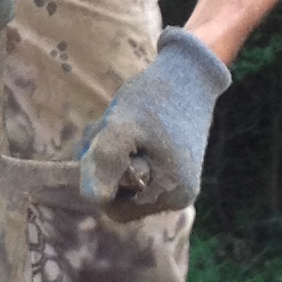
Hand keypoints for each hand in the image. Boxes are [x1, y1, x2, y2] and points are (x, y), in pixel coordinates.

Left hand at [77, 29, 230, 217]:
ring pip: (126, 182)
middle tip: (106, 128)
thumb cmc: (155, 97)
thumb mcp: (122, 126)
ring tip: (117, 122)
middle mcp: (179, 195)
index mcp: (172, 193)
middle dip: (105, 165)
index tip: (101, 146)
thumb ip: (105, 162)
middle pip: (122, 196)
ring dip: (110, 154)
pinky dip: (124, 149)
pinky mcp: (173, 166)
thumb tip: (93, 199)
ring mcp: (178, 182)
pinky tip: (128, 125)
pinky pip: (138, 170)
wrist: (188, 72)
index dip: (100, 181)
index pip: (117, 209)